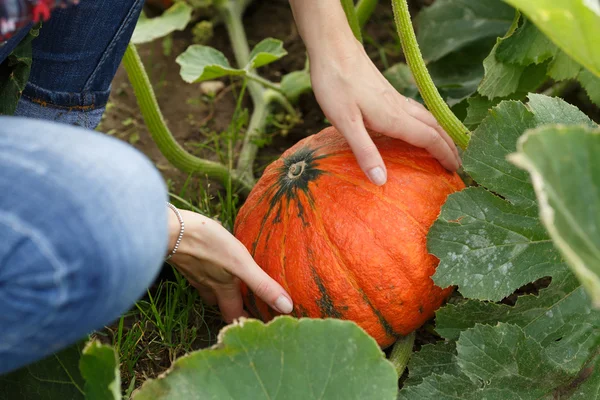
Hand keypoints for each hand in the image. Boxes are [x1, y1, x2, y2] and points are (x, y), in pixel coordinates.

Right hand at [166, 207, 292, 322]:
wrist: (170, 229)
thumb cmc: (207, 244)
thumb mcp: (241, 264)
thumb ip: (262, 285)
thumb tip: (286, 307)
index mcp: (222, 288)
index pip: (234, 314)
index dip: (245, 320)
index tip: (258, 322)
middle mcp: (207, 284)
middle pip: (219, 303)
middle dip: (232, 306)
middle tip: (248, 304)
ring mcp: (194, 271)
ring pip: (208, 287)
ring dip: (220, 288)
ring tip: (233, 282)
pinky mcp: (185, 257)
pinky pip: (199, 270)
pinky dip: (209, 270)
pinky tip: (214, 259)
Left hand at [289, 0, 460, 185]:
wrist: (332, 47)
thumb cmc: (336, 83)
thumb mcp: (345, 122)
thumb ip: (364, 151)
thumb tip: (382, 181)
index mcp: (394, 117)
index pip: (429, 139)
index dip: (444, 155)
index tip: (456, 171)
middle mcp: (400, 107)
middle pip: (434, 127)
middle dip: (449, 145)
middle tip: (458, 164)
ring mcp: (394, 97)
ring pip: (426, 117)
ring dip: (440, 133)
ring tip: (445, 147)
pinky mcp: (386, 92)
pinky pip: (415, 111)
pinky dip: (425, 123)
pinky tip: (416, 126)